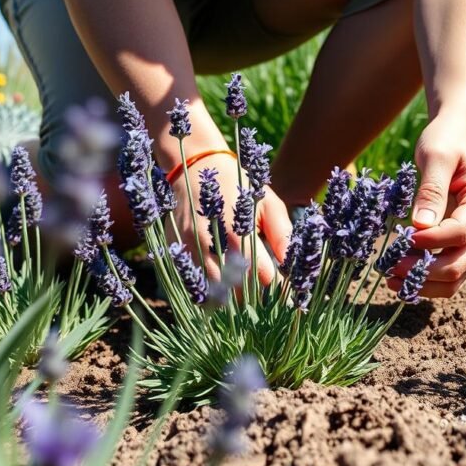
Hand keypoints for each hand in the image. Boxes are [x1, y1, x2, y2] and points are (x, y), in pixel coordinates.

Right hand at [171, 153, 291, 284]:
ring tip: (244, 294)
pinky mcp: (175, 252)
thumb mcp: (267, 203)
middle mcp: (210, 246)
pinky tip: (220, 287)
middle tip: (266, 296)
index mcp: (238, 234)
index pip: (262, 277)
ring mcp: (189, 251)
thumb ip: (282, 233)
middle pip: (236, 291)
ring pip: (212, 293)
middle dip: (254, 296)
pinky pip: (192, 285)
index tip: (285, 289)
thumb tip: (291, 263)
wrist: (195, 166)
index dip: (276, 286)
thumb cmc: (239, 185)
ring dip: (230, 298)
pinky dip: (208, 291)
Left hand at [387, 115, 465, 296]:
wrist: (457, 140)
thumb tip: (420, 227)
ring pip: (456, 278)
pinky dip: (427, 282)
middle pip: (460, 263)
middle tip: (389, 266)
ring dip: (423, 283)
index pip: (460, 233)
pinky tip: (402, 278)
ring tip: (391, 279)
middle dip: (423, 270)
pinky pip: (450, 276)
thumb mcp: (436, 156)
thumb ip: (430, 191)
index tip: (401, 239)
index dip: (429, 241)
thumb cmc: (447, 142)